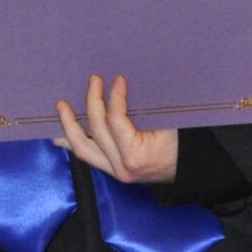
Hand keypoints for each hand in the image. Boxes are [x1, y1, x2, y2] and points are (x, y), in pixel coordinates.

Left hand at [54, 73, 177, 184]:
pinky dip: (74, 143)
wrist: (190, 170)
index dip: (115, 96)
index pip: (115, 120)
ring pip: (83, 149)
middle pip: (95, 132)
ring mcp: (115, 172)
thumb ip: (144, 107)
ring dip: (69, 126)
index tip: (118, 79)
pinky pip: (89, 156)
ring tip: (61, 108)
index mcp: (135, 155)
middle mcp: (121, 167)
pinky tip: (61, 134)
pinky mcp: (113, 172)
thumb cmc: (182, 143)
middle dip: (90, 103)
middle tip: (91, 81)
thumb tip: (121, 83)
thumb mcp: (168, 122)